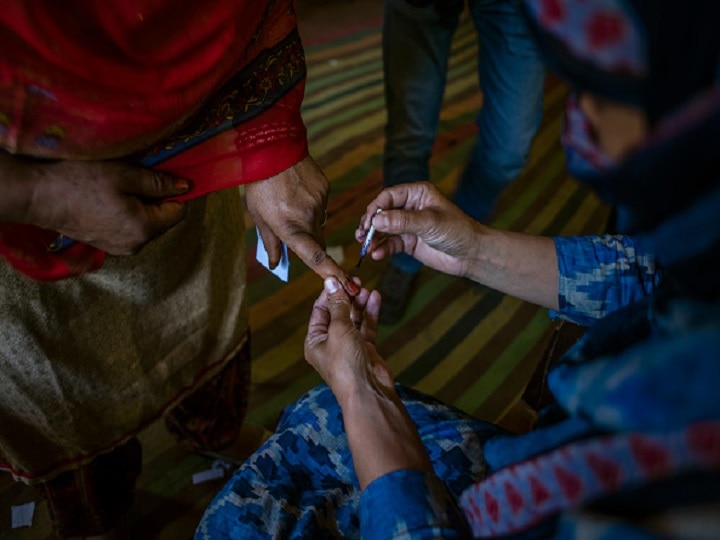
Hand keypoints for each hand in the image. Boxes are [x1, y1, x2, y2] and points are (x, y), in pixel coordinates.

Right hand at [24, 158, 188, 254]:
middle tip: (135, 180)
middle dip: (156, 200)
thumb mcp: (125, 175)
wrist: (38, 197)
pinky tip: (109, 200)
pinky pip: (130, 230)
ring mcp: (121, 249)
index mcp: (144, 229)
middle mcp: (136, 245)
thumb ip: (159, 183)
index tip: (162, 178)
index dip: (175, 193)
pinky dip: (128, 215)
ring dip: (141, 207)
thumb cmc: (81, 182)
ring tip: (118, 189)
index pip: (179, 213)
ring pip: (146, 225)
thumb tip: (185, 187)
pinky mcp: (107, 246)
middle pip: (163, 220)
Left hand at [245, 156, 357, 293]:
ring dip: (308, 220)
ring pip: (319, 222)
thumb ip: (269, 243)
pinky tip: (297, 190)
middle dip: (309, 242)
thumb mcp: (258, 217)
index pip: (315, 257)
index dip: (331, 272)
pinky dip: (311, 203)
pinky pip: (321, 204)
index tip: (347, 284)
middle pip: (317, 241)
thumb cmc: (260, 186)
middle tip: (291, 228)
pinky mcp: (325, 189)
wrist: (272, 149)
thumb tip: (274, 264)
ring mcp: (319, 203)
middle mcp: (309, 219)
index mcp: (291, 229)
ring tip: (289, 202)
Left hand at [304, 277, 390, 399]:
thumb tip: (331, 282)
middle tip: (356, 281)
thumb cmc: (346, 364)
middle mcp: (330, 343)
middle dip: (346, 297)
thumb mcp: (339, 330)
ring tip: (366, 288)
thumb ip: (338, 305)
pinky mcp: (366, 349)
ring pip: (353, 318)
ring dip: (359, 303)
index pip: (319, 310)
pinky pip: (367, 326)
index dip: (329, 293)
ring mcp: (349, 346)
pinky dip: (371, 313)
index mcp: (315, 340)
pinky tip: (375, 298)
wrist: (368, 392)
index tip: (338, 277)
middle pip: (337, 313)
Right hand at [355, 182, 482, 277]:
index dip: (376, 208)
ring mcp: (408, 226)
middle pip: (382, 212)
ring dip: (373, 238)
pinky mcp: (409, 242)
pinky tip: (377, 255)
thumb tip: (376, 220)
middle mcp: (411, 207)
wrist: (471, 255)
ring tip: (365, 247)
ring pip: (383, 229)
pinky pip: (390, 244)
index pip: (389, 196)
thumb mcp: (429, 223)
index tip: (368, 222)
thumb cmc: (457, 231)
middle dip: (370, 224)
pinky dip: (382, 249)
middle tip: (361, 235)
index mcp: (417, 194)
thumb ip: (402, 221)